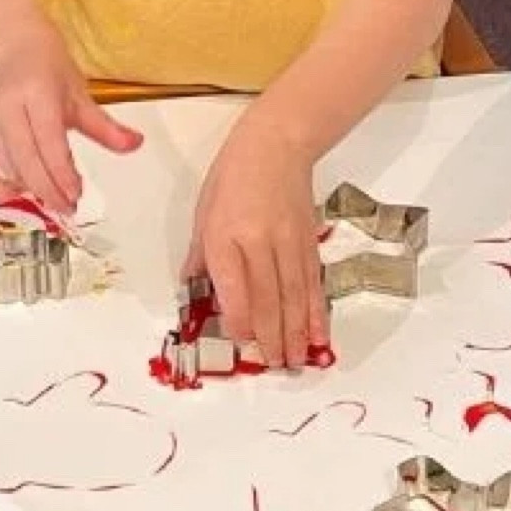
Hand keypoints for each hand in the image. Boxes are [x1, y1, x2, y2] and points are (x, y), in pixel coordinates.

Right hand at [0, 25, 141, 213]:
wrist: (19, 52)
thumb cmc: (50, 72)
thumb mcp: (82, 95)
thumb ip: (106, 126)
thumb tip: (135, 144)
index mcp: (36, 94)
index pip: (47, 140)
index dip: (61, 172)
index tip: (76, 194)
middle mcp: (7, 109)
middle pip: (25, 160)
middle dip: (48, 189)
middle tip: (69, 207)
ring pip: (6, 167)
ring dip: (30, 190)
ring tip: (56, 200)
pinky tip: (20, 196)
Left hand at [187, 110, 328, 369]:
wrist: (278, 144)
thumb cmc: (234, 175)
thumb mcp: (204, 212)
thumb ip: (200, 256)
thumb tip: (193, 291)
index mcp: (227, 236)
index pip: (235, 288)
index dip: (241, 322)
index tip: (243, 345)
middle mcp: (260, 243)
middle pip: (269, 299)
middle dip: (272, 338)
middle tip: (276, 366)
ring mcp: (289, 243)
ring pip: (295, 296)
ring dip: (296, 333)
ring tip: (297, 361)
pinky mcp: (308, 243)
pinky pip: (312, 283)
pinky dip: (315, 311)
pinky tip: (318, 334)